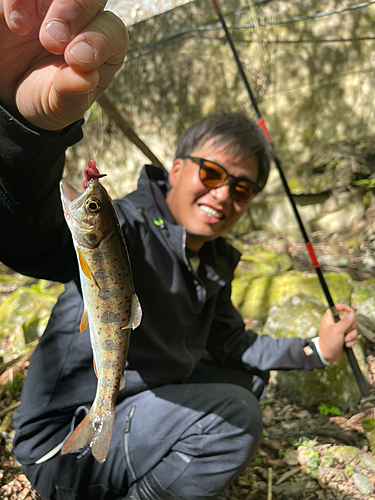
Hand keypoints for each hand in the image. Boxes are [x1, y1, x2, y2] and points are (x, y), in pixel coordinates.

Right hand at [0, 0, 127, 129]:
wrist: (9, 95)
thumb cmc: (45, 97)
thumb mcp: (60, 105)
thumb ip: (73, 92)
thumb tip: (87, 79)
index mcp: (102, 48)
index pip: (113, 31)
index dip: (98, 40)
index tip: (75, 59)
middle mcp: (82, 19)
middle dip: (74, 9)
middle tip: (52, 40)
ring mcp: (51, 5)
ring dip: (48, 2)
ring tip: (25, 31)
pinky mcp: (23, 1)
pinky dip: (18, 0)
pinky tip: (16, 25)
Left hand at [318, 304, 357, 362]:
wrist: (327, 356)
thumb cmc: (328, 342)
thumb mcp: (337, 330)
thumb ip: (345, 322)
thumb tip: (351, 314)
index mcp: (330, 318)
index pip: (336, 307)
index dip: (344, 307)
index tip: (350, 311)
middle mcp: (335, 323)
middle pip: (349, 319)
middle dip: (350, 327)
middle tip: (345, 333)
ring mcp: (341, 330)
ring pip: (352, 328)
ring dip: (351, 335)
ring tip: (345, 341)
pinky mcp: (345, 336)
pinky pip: (353, 335)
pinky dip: (352, 340)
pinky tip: (347, 345)